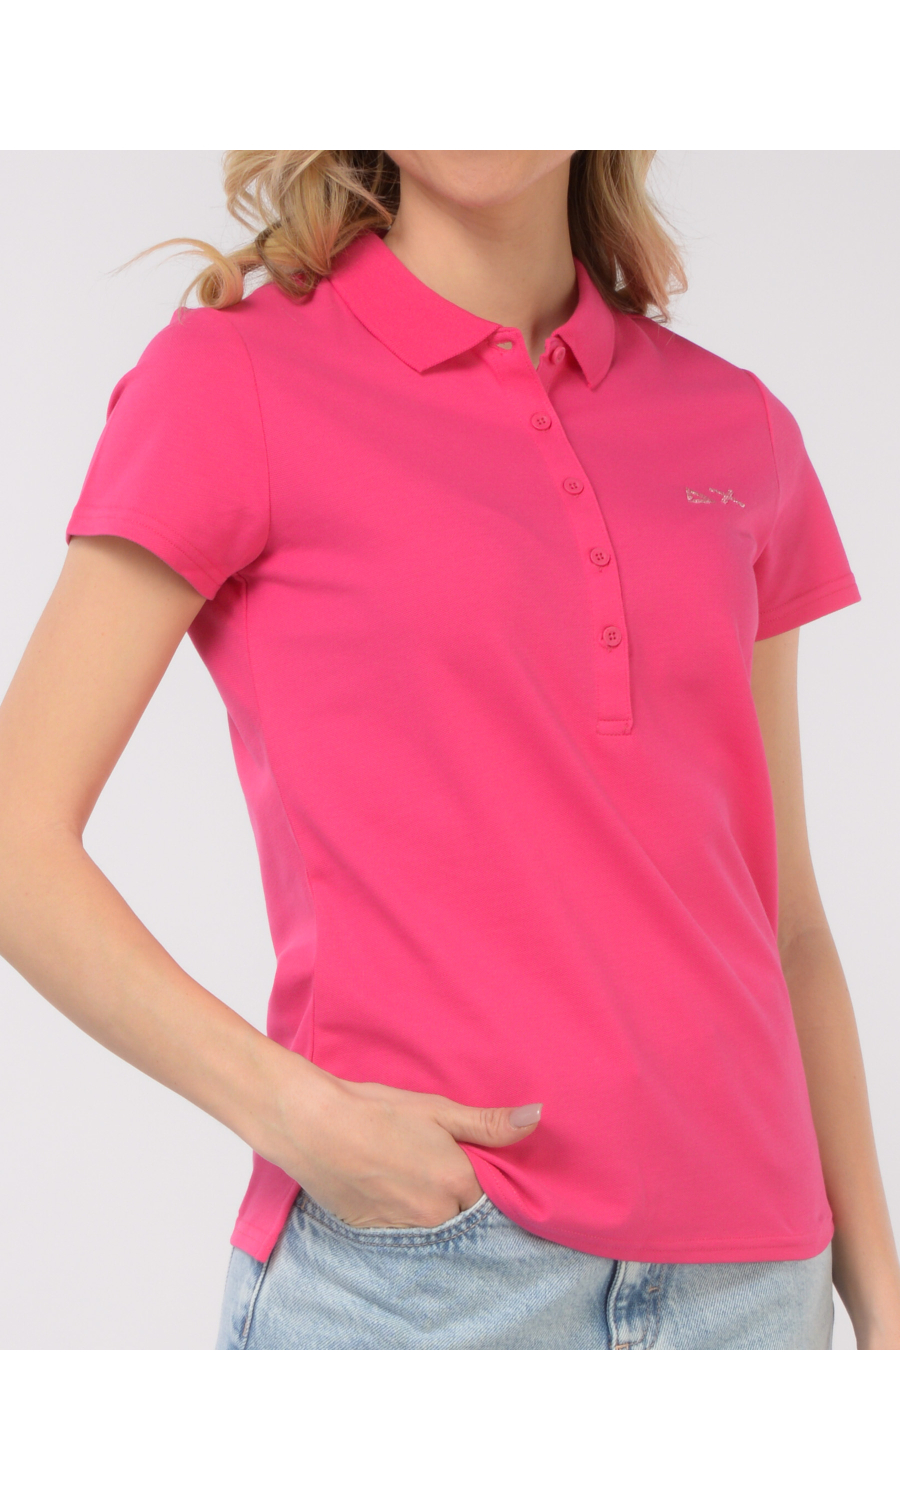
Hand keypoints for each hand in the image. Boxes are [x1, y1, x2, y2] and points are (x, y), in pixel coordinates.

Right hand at [272, 1068, 542, 1229]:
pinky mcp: (373, 1232)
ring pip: (431, 1222)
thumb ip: (488, 1123)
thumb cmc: (376, 1111)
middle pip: (460, 1212)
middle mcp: (435, 1215)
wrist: (313, 1125)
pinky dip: (399, 1211)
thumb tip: (536, 1117)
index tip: (464, 1160)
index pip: (488, 1195)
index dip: (476, 1176)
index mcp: (458, 1183)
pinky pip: (401, 1229)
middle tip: (429, 1161)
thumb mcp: (437, 1110)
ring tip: (405, 1171)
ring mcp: (403, 1228)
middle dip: (453, 1192)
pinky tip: (384, 1184)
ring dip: (427, 1204)